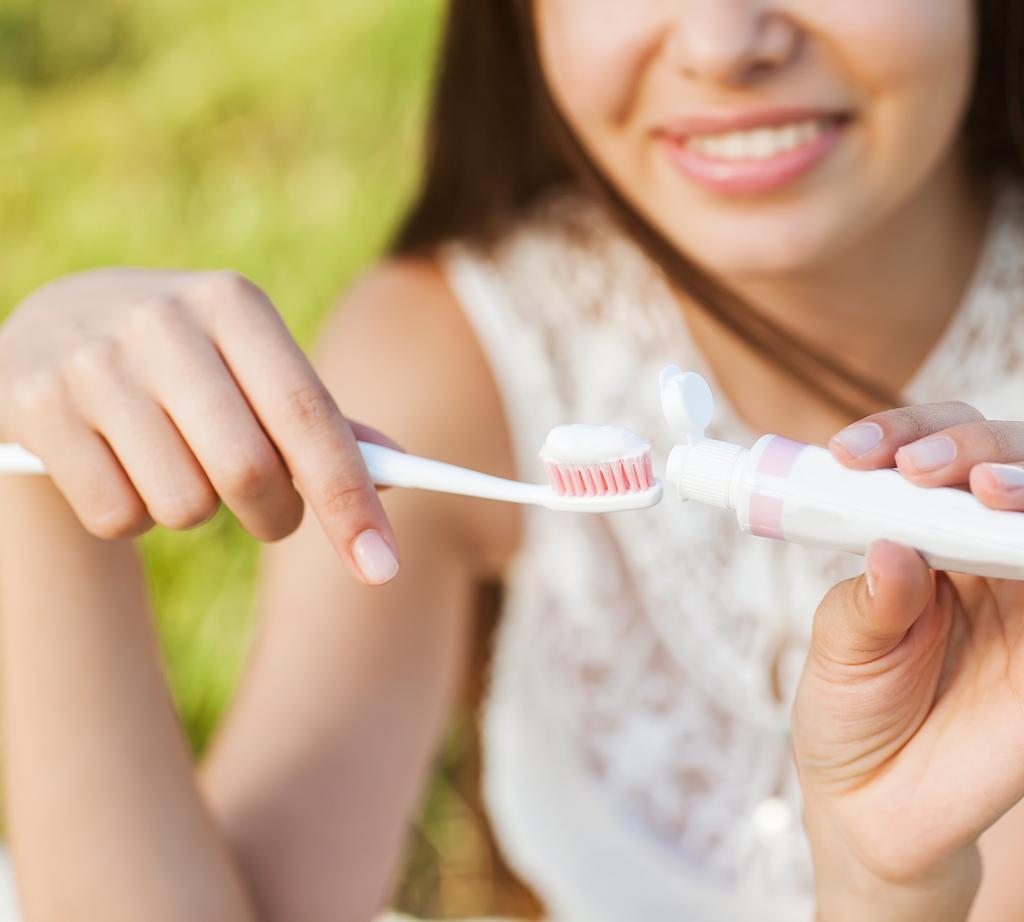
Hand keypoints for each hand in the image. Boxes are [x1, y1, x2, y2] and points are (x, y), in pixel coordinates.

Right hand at [0, 268, 399, 584]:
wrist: (53, 332)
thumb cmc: (187, 367)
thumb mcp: (252, 369)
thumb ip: (320, 420)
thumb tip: (398, 467)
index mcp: (233, 303)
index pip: (309, 415)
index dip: (350, 497)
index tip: (381, 566)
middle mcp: (162, 319)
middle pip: (249, 470)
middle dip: (276, 516)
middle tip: (273, 516)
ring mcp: (90, 359)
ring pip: (183, 504)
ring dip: (196, 512)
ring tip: (175, 467)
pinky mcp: (34, 404)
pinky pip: (116, 515)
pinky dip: (132, 517)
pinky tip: (118, 470)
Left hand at [792, 403, 1023, 919]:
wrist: (875, 809)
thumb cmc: (850, 712)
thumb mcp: (840, 650)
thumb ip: (869, 603)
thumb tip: (893, 547)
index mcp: (921, 539)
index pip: (930, 458)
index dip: (904, 437)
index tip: (854, 454)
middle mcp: (982, 557)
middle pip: (1005, 465)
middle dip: (971, 448)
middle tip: (925, 470)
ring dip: (1023, 482)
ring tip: (985, 490)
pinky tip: (1023, 542)